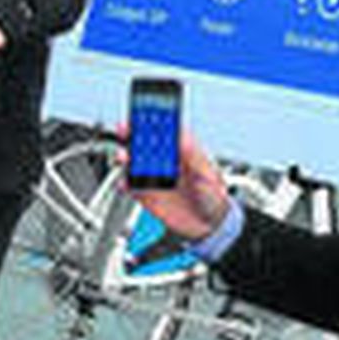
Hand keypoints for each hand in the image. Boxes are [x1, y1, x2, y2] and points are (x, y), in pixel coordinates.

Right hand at [121, 128, 231, 242]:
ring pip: (134, 162)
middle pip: (144, 143)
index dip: (153, 121)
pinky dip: (124, 183)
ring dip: (126, 157)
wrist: (210, 224)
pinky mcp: (148, 194)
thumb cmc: (214, 196)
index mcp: (181, 151)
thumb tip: (183, 135)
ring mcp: (156, 177)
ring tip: (124, 157)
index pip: (164, 130)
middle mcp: (166, 162)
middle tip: (125, 129)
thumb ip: (194, 155)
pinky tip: (125, 183)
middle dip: (132, 133)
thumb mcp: (208, 173)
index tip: (144, 115)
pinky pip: (131, 186)